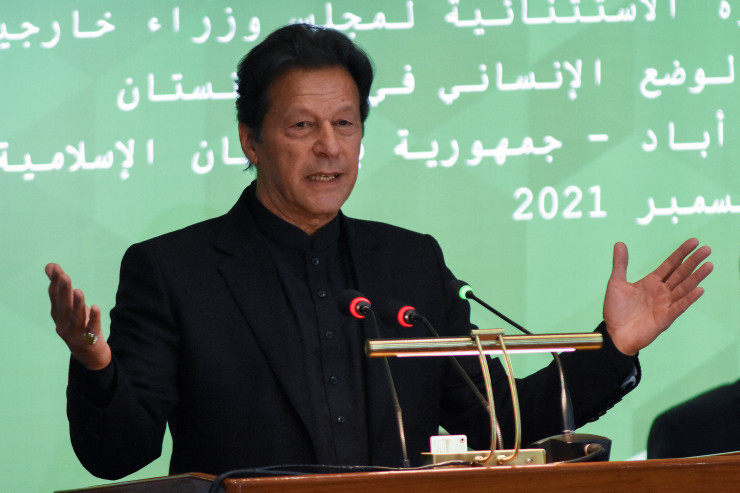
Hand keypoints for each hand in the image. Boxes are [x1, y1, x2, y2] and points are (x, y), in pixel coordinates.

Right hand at [46, 263, 110, 369]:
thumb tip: (51, 266)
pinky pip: (91, 328)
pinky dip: (93, 318)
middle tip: (65, 276)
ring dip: (77, 305)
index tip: (56, 268)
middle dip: (63, 292)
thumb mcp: (70, 307)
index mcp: (58, 316)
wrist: (90, 356)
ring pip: (76, 318)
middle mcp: (63, 325)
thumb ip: (62, 288)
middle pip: (63, 307)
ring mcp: (75, 334)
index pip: (55, 298)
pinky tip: (96, 307)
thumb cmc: (78, 326)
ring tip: (78, 291)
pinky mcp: (89, 341)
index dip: (56, 284)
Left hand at [603, 238, 712, 355]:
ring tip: (708, 265)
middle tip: (706, 249)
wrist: (614, 334)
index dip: (681, 253)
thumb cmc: (616, 310)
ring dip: (696, 277)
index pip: (670, 264)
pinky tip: (699, 289)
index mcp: (651, 282)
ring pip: (683, 288)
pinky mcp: (665, 318)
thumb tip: (619, 243)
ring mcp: (664, 305)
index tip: (694, 241)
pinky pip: (679, 307)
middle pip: (680, 274)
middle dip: (693, 261)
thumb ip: (620, 264)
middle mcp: (661, 292)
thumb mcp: (616, 283)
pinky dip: (688, 299)